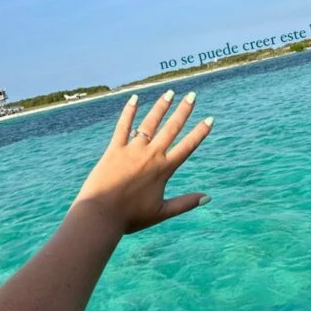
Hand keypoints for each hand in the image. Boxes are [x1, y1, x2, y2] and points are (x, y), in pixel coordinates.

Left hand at [73, 90, 213, 233]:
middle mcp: (150, 156)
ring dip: (161, 107)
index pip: (187, 146)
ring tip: (170, 93)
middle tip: (192, 95)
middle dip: (183, 111)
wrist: (102, 215)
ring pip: (150, 123)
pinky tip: (134, 99)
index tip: (209, 119)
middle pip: (171, 128)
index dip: (199, 132)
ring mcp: (132, 150)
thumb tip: (208, 197)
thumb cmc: (131, 217)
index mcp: (164, 170)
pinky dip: (129, 112)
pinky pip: (123, 127)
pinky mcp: (114, 150)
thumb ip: (185, 203)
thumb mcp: (162, 212)